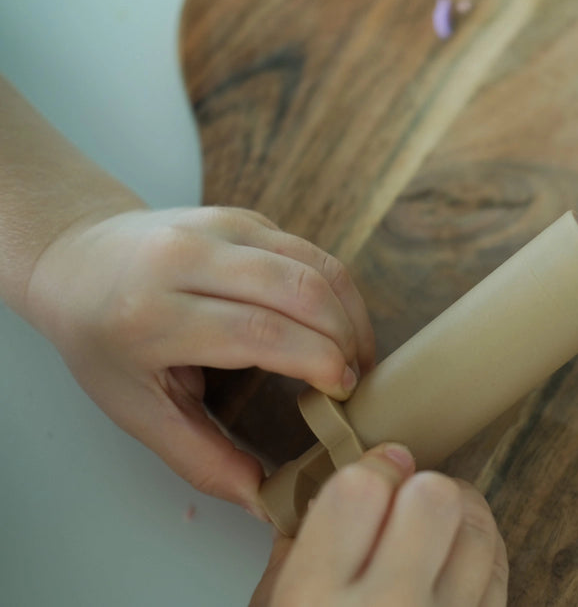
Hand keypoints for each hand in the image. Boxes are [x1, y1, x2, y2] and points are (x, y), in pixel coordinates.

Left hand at [24, 206, 374, 513]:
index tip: (341, 391)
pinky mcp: (244, 218)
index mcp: (153, 313)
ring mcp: (219, 228)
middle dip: (344, 339)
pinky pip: (311, 251)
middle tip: (354, 380)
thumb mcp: (138, 410)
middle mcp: (187, 257)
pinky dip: (337, 291)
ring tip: (355, 355)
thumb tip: (263, 502)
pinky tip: (336, 325)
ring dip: (350, 313)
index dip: (316, 361)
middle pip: (299, 292)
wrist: (79, 260)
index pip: (259, 332)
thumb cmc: (104, 342)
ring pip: (315, 264)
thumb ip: (201, 458)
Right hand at [251, 443, 508, 606]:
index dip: (373, 467)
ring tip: (433, 527)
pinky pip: (499, 567)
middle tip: (406, 498)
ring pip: (476, 526)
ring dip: (457, 513)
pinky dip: (481, 551)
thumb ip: (299, 546)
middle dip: (420, 486)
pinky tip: (454, 555)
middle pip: (434, 496)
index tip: (376, 469)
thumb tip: (332, 482)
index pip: (363, 487)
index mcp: (318, 595)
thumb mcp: (274, 605)